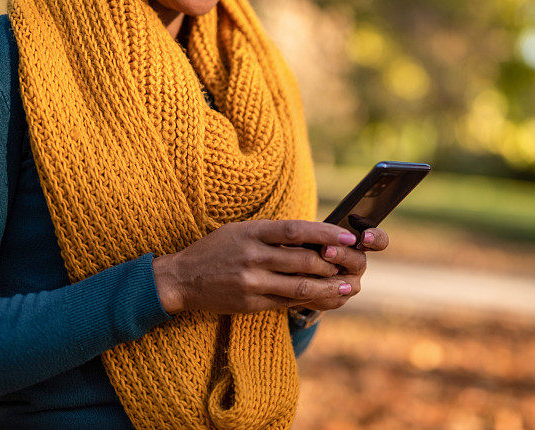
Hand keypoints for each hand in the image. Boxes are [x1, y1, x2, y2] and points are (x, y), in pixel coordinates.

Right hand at [151, 219, 358, 314]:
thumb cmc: (217, 249)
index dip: (326, 233)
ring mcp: (251, 282)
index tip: (348, 237)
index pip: (296, 231)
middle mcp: (253, 256)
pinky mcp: (251, 304)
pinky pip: (287, 303)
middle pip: (303, 260)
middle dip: (333, 263)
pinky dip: (310, 300)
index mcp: (252, 233)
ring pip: (300, 287)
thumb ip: (273, 233)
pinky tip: (325, 297)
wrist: (182, 279)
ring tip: (348, 285)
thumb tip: (314, 235)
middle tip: (351, 264)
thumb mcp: (242, 230)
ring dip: (328, 287)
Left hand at [298, 227, 389, 310]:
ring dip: (326, 277)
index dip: (376, 238)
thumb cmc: (310, 244)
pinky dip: (314, 290)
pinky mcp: (338, 299)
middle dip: (341, 255)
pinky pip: (330, 298)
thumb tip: (315, 232)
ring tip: (305, 270)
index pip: (379, 240)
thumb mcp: (315, 234)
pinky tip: (299, 283)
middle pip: (359, 261)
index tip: (365, 237)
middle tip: (325, 250)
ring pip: (345, 284)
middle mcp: (358, 264)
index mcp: (359, 243)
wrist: (297, 268)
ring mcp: (351, 284)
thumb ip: (321, 234)